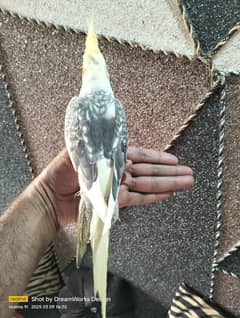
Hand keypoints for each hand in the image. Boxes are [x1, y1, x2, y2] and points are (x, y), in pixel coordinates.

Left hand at [38, 147, 192, 226]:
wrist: (50, 197)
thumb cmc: (61, 172)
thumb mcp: (80, 152)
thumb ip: (99, 147)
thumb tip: (115, 138)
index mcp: (111, 157)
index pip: (140, 156)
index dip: (158, 157)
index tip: (174, 159)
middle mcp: (118, 171)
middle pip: (149, 171)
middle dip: (170, 172)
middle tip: (189, 173)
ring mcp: (118, 187)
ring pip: (147, 184)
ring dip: (167, 184)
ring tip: (186, 183)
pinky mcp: (115, 201)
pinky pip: (138, 199)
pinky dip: (152, 197)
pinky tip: (167, 195)